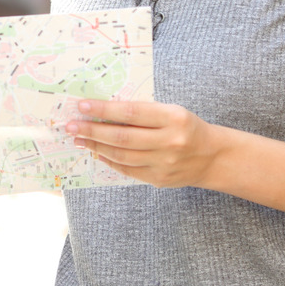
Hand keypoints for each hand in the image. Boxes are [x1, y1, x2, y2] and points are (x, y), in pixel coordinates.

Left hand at [65, 99, 225, 187]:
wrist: (213, 157)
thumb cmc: (186, 127)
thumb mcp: (170, 111)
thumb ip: (142, 112)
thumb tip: (103, 110)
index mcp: (173, 118)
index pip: (131, 112)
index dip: (104, 110)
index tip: (82, 106)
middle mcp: (169, 141)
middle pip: (122, 137)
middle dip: (92, 131)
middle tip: (71, 126)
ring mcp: (164, 163)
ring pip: (122, 155)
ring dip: (96, 147)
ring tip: (79, 139)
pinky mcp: (159, 179)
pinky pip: (127, 170)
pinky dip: (110, 160)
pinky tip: (97, 152)